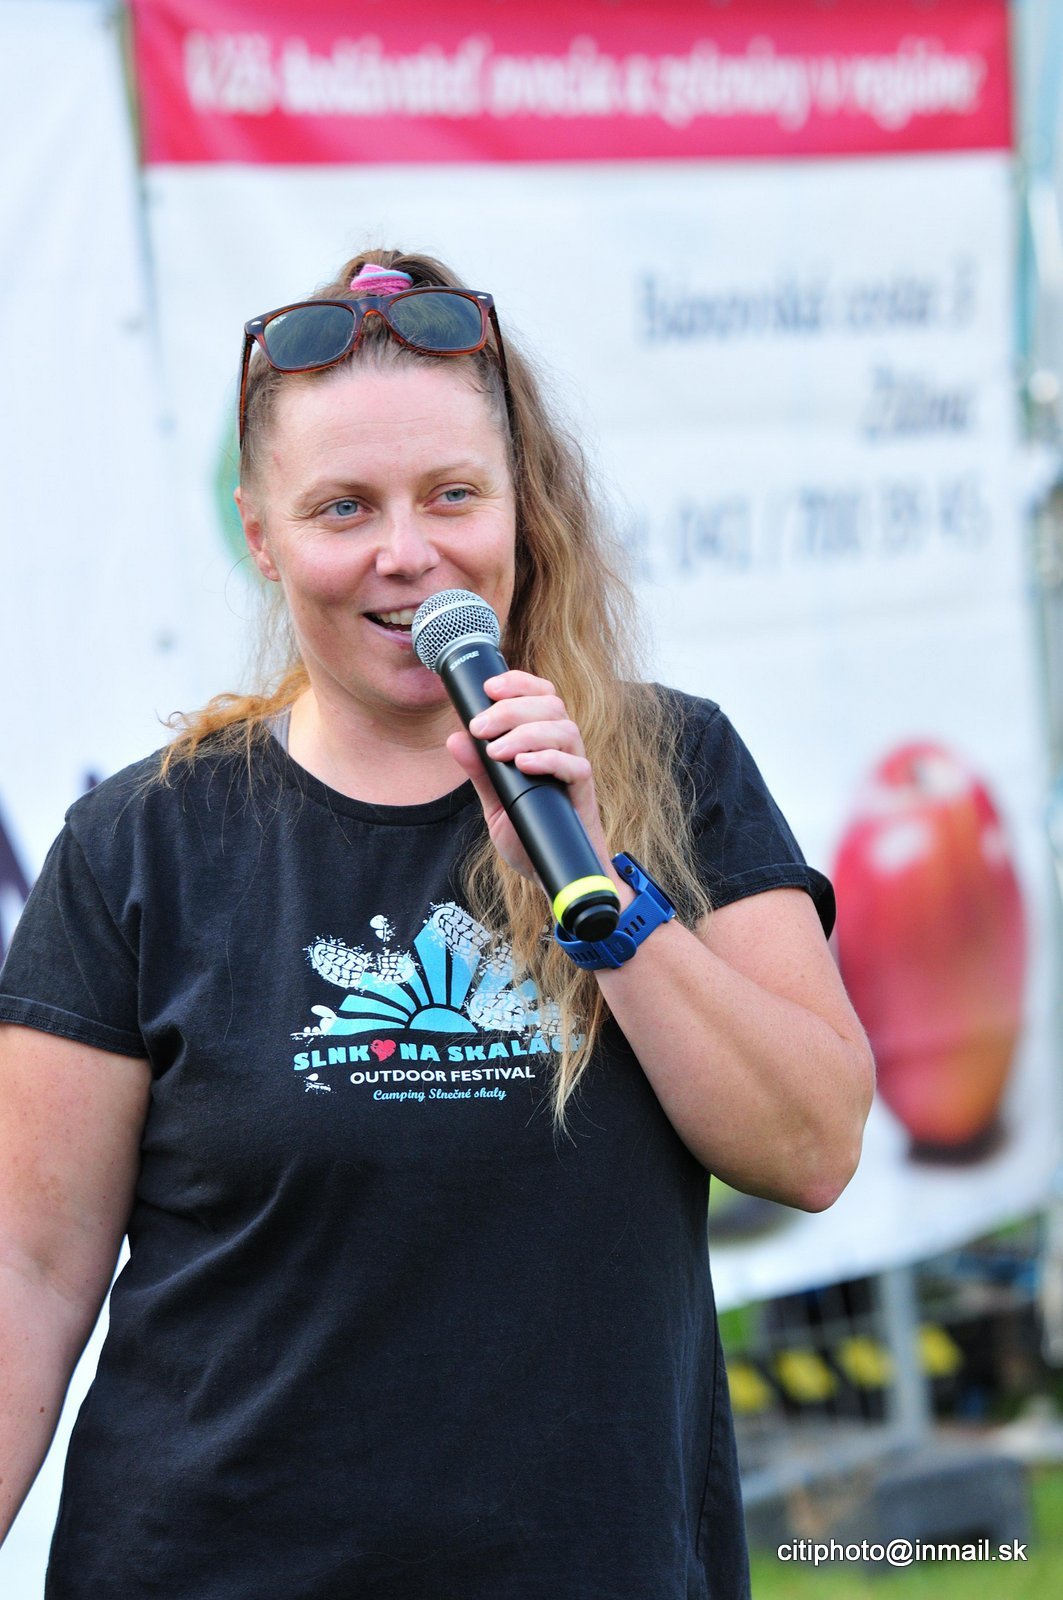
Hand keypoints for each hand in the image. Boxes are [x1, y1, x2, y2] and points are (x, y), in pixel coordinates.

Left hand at [445, 670, 612, 887]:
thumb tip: (455, 739)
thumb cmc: (530, 834)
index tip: (489, 687)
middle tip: (481, 727)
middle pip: (551, 705)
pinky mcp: (583, 795)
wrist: (552, 874)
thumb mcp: (496, 801)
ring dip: (527, 733)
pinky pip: (576, 767)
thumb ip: (479, 771)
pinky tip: (523, 765)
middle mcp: (563, 750)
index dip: (519, 683)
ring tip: (498, 751)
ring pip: (565, 730)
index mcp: (545, 743)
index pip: (541, 696)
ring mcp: (575, 771)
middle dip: (512, 709)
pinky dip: (548, 760)